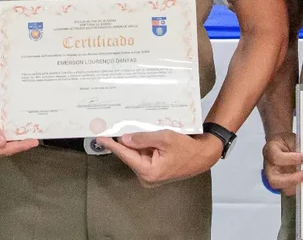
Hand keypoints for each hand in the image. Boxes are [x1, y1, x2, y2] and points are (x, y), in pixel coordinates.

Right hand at [0, 97, 37, 162]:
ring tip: (33, 138)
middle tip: (35, 140)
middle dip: (20, 146)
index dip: (17, 147)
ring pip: (8, 149)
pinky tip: (24, 135)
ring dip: (19, 143)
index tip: (31, 143)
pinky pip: (6, 144)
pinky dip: (15, 139)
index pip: (1, 150)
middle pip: (6, 151)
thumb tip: (1, 142)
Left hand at [95, 131, 219, 187]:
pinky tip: (140, 134)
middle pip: (130, 155)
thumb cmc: (187, 147)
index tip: (99, 136)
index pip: (125, 155)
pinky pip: (143, 156)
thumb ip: (143, 138)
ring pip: (136, 154)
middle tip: (112, 126)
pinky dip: (142, 146)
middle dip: (124, 141)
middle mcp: (146, 177)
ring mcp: (150, 175)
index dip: (112, 144)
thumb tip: (124, 139)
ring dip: (134, 142)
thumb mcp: (164, 138)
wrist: (203, 155)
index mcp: (148, 171)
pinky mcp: (155, 170)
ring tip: (126, 127)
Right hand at [262, 132, 302, 191]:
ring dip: (296, 186)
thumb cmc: (286, 141)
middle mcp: (269, 166)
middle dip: (291, 180)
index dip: (292, 159)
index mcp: (270, 150)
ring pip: (281, 188)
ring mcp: (274, 177)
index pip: (276, 157)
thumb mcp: (292, 139)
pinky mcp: (282, 183)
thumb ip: (299, 147)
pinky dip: (298, 188)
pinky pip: (289, 190)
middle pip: (274, 180)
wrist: (283, 144)